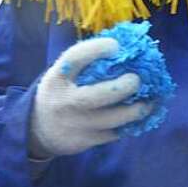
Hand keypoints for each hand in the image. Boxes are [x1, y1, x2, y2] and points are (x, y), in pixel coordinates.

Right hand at [29, 38, 144, 158]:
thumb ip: (85, 62)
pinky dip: (132, 124)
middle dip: (122, 87)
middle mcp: (64, 102)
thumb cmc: (61, 93)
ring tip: (149, 101)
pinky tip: (141, 115)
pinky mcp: (86, 141)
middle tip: (137, 79)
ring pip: (112, 119)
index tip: (116, 45)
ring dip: (136, 109)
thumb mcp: (63, 75)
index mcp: (57, 79)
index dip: (96, 49)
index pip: (73, 59)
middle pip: (96, 96)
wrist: (38, 130)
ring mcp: (76, 124)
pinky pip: (115, 133)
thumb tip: (124, 46)